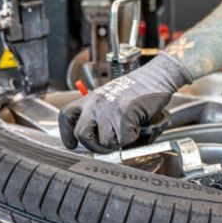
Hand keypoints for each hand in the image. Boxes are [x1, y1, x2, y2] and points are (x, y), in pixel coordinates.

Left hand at [59, 52, 191, 152]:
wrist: (155, 76)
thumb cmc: (136, 88)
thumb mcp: (109, 98)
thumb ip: (99, 115)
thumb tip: (96, 140)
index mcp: (90, 99)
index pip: (66, 116)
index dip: (66, 134)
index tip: (72, 144)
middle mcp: (95, 104)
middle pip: (82, 134)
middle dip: (94, 146)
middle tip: (106, 145)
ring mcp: (109, 110)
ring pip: (105, 142)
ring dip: (117, 142)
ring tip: (126, 130)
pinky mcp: (124, 115)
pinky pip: (124, 140)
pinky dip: (132, 138)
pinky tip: (136, 125)